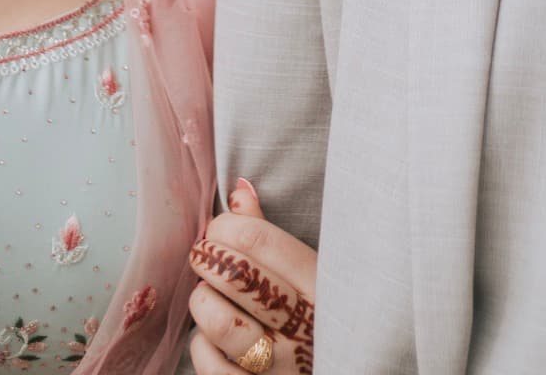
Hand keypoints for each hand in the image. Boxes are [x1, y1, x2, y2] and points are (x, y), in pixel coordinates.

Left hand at [188, 179, 315, 374]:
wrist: (345, 366)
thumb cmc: (317, 315)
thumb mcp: (310, 272)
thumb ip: (271, 233)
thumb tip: (238, 189)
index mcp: (319, 287)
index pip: (260, 240)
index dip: (226, 226)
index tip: (218, 228)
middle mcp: (302, 327)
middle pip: (238, 276)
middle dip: (207, 255)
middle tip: (202, 252)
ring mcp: (278, 366)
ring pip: (221, 323)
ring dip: (203, 300)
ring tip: (206, 292)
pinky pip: (209, 364)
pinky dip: (201, 344)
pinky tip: (211, 334)